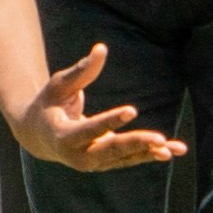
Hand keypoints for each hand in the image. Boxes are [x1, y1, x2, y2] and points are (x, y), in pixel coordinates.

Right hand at [12, 43, 185, 169]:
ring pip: (124, 158)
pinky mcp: (104, 163)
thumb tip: (102, 48)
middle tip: (160, 139)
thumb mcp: (58, 85)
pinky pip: (129, 159)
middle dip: (136, 144)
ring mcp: (92, 163)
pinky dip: (150, 154)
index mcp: (63, 136)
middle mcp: (78, 156)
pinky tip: (173, 150)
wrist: (38, 135)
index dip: (110, 121)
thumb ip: (80, 71)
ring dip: (149, 152)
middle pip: (110, 150)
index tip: (132, 110)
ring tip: (174, 148)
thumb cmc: (49, 103)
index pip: (89, 129)